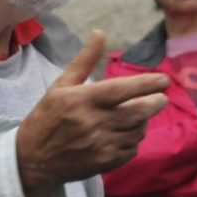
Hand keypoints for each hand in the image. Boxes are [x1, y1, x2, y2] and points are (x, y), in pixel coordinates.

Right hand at [16, 31, 168, 196]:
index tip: (164, 80)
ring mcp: (100, 145)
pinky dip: (134, 140)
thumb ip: (84, 61)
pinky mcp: (104, 163)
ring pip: (138, 131)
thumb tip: (100, 33)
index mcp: (82, 100)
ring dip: (143, 121)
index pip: (122, 90)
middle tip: (161, 98)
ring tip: (138, 115)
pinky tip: (126, 133)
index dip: (147, 83)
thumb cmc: (47, 116)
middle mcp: (93, 123)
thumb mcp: (60, 86)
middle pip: (138, 112)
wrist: (32, 159)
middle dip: (156, 103)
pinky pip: (131, 150)